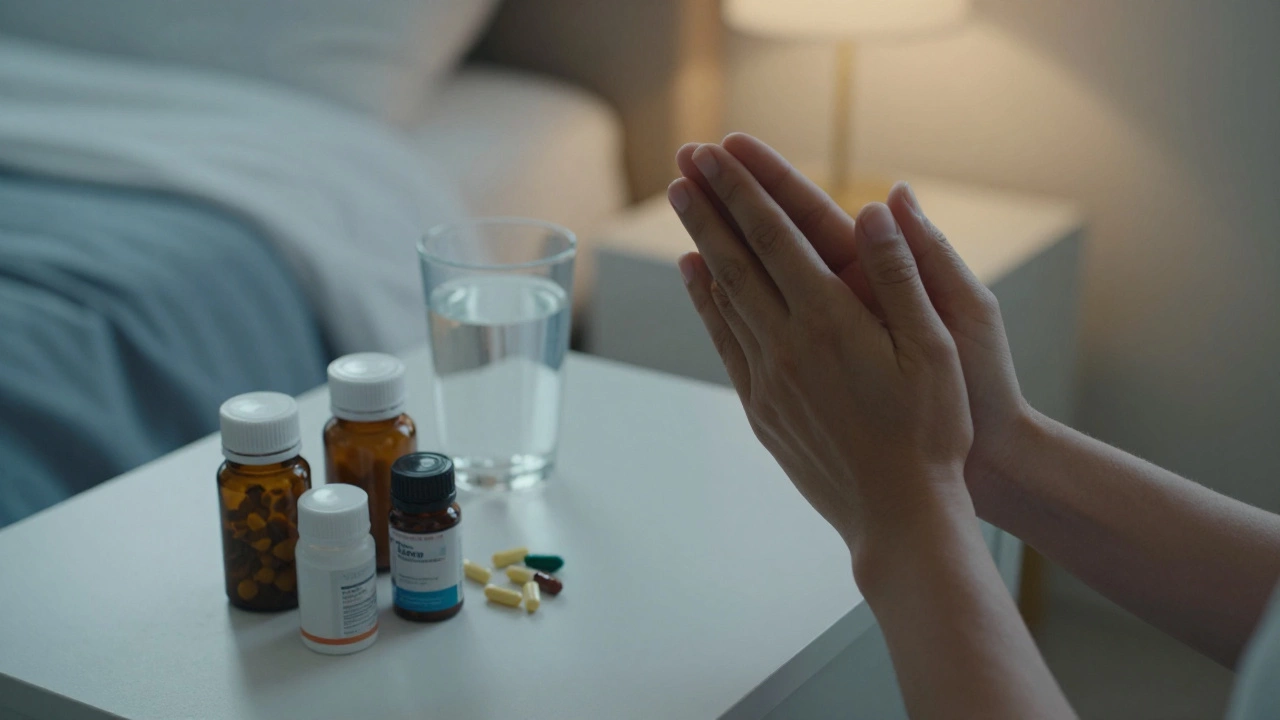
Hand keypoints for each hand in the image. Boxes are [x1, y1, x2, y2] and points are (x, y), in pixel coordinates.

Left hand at [667, 141, 974, 567]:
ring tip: (684, 207)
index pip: (776, 237)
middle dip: (711, 206)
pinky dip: (707, 305)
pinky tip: (698, 280)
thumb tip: (875, 207)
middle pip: (737, 260)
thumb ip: (901, 273)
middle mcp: (788, 343)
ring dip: (702, 246)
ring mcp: (768, 378)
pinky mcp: (762, 409)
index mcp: (832, 320)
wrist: (899, 515)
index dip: (745, 190)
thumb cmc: (931, 430)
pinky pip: (726, 342)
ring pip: (724, 298)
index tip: (717, 154)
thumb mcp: (935, 346)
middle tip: (685, 163)